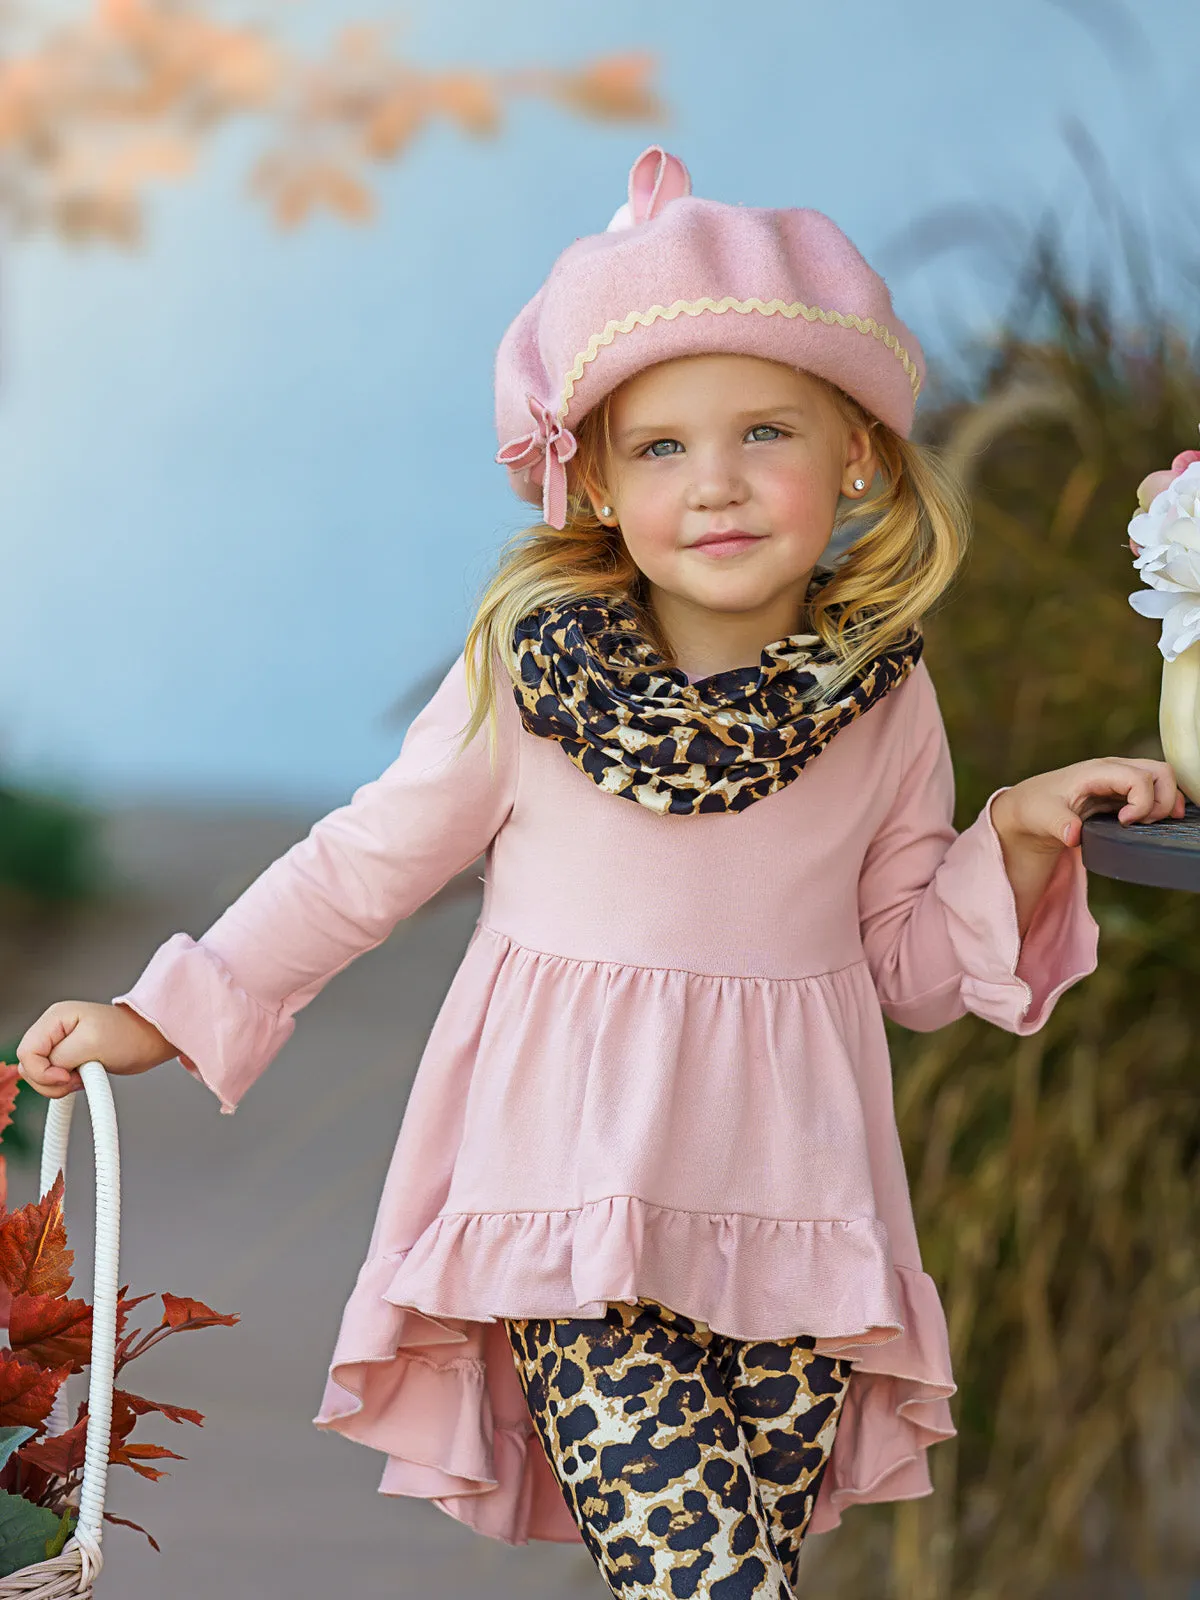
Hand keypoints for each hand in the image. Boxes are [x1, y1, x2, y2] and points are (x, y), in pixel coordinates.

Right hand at [16, 1001, 175, 1099]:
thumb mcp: (93, 1043)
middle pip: (29, 1066)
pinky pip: (54, 1079)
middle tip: (76, 1078)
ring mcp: (60, 1045)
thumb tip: (49, 1070)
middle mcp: (54, 1030)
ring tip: (84, 1078)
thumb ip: (62, 1056)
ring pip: (39, 1076)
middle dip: (50, 1080)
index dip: (42, 1071)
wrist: (152, 1041)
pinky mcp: (69, 1059)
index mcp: (55, 1018)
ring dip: (59, 1084)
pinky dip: (66, 1086)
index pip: (27, 1052)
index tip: (68, 1076)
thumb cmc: (131, 1035)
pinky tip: (84, 1081)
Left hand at [993, 757, 1183, 852]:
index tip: (1124, 822)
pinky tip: (1150, 822)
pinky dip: (1160, 805)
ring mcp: (1120, 778)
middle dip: (1162, 801)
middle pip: (1161, 772)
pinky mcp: (1123, 791)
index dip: (1141, 803)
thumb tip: (1073, 835)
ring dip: (1164, 803)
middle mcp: (1114, 769)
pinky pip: (1154, 790)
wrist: (1029, 806)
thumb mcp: (1042, 817)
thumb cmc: (1035, 807)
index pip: (1139, 778)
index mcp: (1097, 771)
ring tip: (1145, 824)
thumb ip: (1059, 824)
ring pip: (1162, 779)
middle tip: (1141, 824)